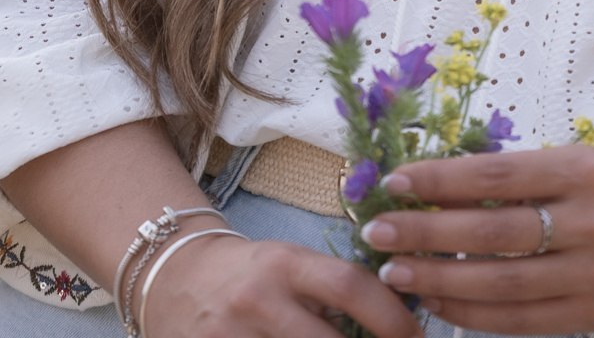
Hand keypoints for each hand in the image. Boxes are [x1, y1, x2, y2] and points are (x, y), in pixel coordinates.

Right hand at [136, 229, 420, 337]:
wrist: (175, 279)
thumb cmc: (251, 274)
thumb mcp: (291, 265)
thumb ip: (335, 291)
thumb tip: (401, 319)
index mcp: (286, 263)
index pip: (350, 285)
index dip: (392, 317)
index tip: (418, 337)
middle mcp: (259, 299)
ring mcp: (232, 337)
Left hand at [358, 143, 593, 335]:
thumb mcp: (570, 161)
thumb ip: (513, 177)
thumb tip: (432, 187)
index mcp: (580, 170)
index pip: (497, 173)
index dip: (441, 180)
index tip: (395, 182)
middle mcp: (590, 221)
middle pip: (493, 232)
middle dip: (427, 233)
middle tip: (379, 230)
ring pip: (502, 283)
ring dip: (440, 279)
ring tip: (395, 271)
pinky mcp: (593, 313)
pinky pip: (520, 320)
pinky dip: (472, 313)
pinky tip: (438, 301)